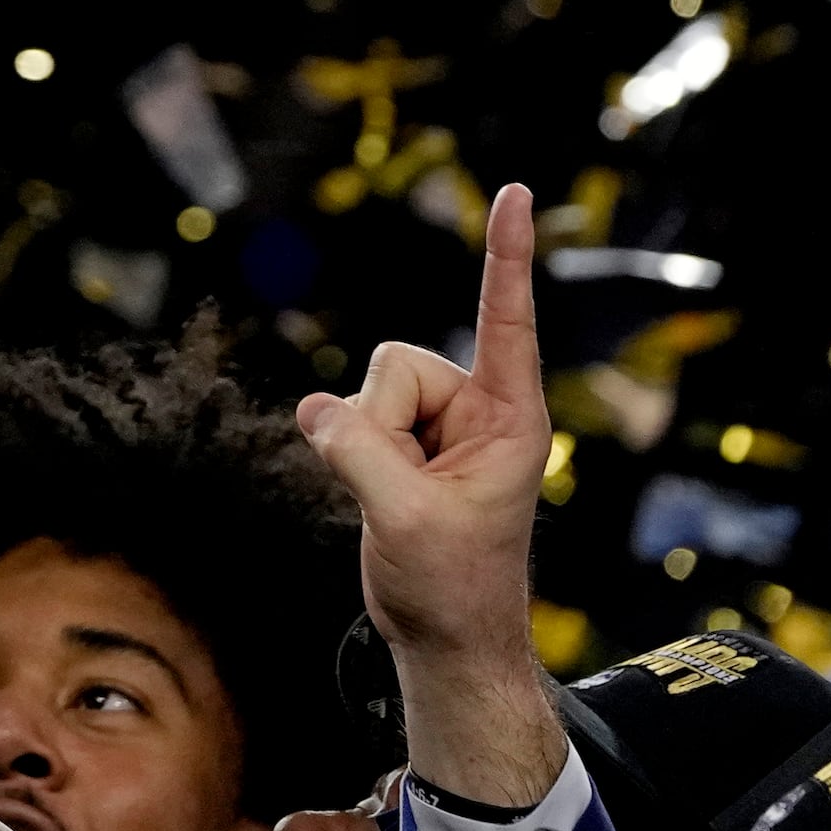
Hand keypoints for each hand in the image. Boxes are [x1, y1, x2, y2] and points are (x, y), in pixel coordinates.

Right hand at [297, 181, 566, 803]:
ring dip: (365, 442)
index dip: (506, 255)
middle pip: (400, 364)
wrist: (445, 638)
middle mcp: (479, 414)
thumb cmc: (452, 586)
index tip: (515, 193)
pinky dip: (350, 452)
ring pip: (368, 389)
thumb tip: (314, 407)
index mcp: (512, 420)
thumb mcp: (404, 517)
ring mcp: (439, 430)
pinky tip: (380, 498)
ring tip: (395, 500)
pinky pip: (352, 416)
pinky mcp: (403, 448)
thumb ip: (356, 451)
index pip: (506, 320)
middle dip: (381, 421)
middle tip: (404, 490)